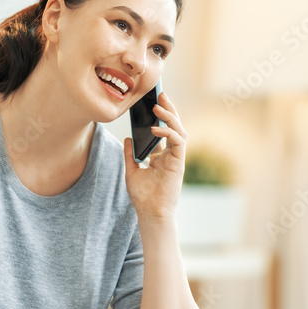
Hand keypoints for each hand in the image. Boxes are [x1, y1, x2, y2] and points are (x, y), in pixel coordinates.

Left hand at [123, 90, 186, 221]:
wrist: (150, 213)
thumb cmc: (143, 197)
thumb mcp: (131, 170)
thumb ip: (131, 154)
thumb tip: (128, 138)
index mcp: (161, 156)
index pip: (163, 131)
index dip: (161, 116)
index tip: (153, 102)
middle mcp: (170, 155)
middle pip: (174, 127)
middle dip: (169, 110)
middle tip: (160, 95)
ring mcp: (176, 158)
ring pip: (179, 131)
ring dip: (170, 117)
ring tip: (159, 106)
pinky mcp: (178, 163)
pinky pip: (177, 142)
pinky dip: (168, 133)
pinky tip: (155, 129)